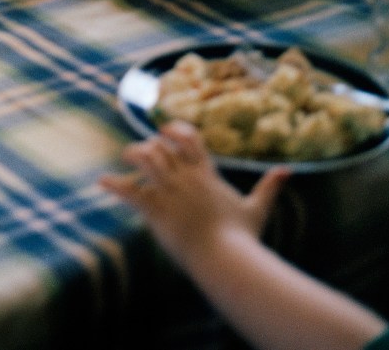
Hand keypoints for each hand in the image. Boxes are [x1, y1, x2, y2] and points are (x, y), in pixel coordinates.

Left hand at [101, 122, 289, 269]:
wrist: (226, 260)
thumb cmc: (242, 238)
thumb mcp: (258, 208)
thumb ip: (269, 187)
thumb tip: (287, 171)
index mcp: (207, 174)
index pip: (189, 139)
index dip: (175, 129)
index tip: (165, 128)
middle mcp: (187, 178)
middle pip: (161, 147)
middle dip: (150, 145)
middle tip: (141, 151)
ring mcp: (171, 192)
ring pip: (145, 160)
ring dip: (132, 155)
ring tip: (125, 158)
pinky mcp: (157, 211)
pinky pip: (131, 191)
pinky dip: (114, 184)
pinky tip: (101, 181)